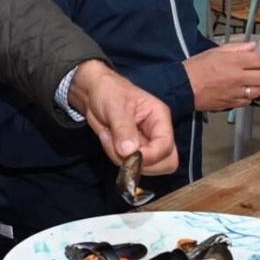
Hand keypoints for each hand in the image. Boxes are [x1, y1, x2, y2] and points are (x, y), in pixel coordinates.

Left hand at [68, 59, 177, 175]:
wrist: (93, 93)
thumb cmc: (108, 92)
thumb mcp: (115, 106)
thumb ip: (123, 129)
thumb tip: (130, 152)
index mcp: (159, 119)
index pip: (166, 147)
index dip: (151, 156)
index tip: (130, 155)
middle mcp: (156, 134)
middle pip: (165, 163)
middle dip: (141, 163)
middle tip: (120, 149)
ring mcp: (145, 145)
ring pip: (145, 167)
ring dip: (122, 159)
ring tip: (109, 137)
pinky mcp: (132, 151)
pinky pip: (128, 165)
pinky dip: (115, 157)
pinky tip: (107, 139)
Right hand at [184, 43, 259, 111]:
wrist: (182, 87)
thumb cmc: (197, 67)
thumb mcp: (215, 51)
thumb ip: (236, 48)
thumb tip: (253, 47)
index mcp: (235, 61)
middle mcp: (239, 77)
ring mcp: (236, 92)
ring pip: (259, 90)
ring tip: (254, 82)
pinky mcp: (231, 104)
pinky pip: (248, 101)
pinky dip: (249, 96)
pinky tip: (243, 91)